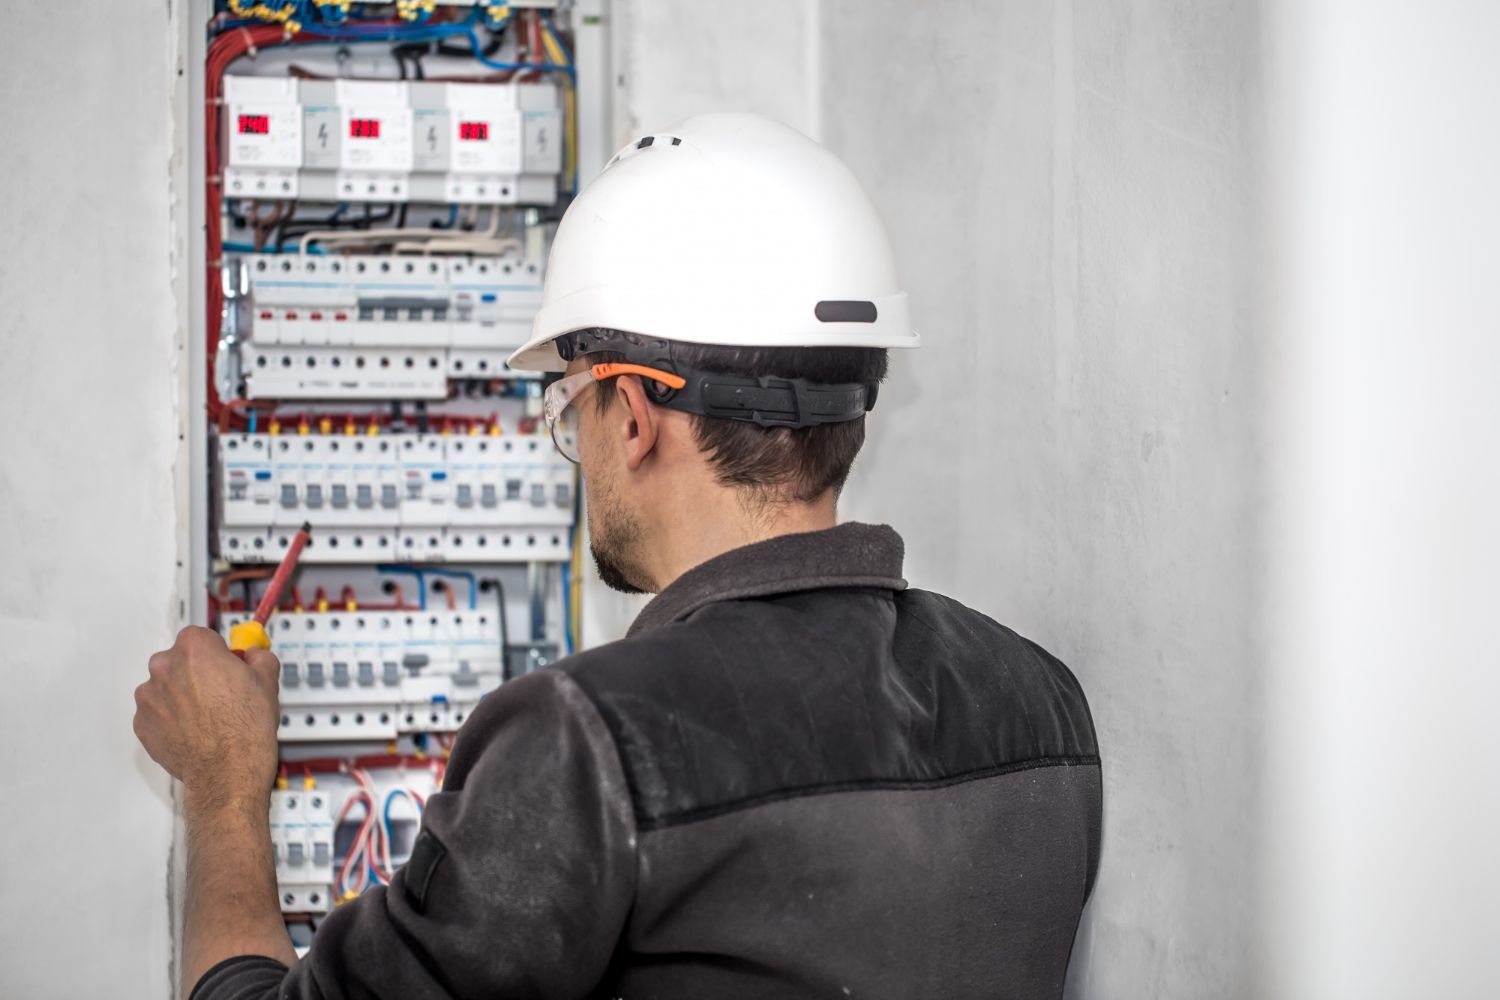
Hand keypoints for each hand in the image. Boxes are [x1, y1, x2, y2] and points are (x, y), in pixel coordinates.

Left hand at [133, 626, 280, 802]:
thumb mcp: (267, 680)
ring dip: (182, 696)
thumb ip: (257, 657)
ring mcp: (149, 697)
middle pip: (180, 660)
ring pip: (166, 688)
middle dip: (197, 673)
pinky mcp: (142, 724)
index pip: (201, 636)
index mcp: (194, 648)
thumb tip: (252, 655)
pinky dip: (172, 719)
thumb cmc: (245, 729)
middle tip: (220, 694)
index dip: (217, 652)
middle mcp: (164, 667)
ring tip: (208, 717)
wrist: (228, 771)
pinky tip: (194, 731)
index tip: (226, 664)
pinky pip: (157, 714)